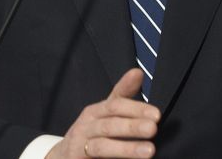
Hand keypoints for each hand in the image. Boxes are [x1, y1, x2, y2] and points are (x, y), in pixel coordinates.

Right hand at [45, 68, 159, 157]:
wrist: (65, 155)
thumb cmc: (91, 131)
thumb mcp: (105, 111)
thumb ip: (122, 93)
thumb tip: (138, 72)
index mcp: (96, 111)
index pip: (116, 105)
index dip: (136, 108)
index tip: (156, 114)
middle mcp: (87, 126)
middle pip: (110, 125)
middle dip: (132, 126)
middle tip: (153, 129)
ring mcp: (81, 145)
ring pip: (103, 146)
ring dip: (126, 148)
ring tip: (149, 151)